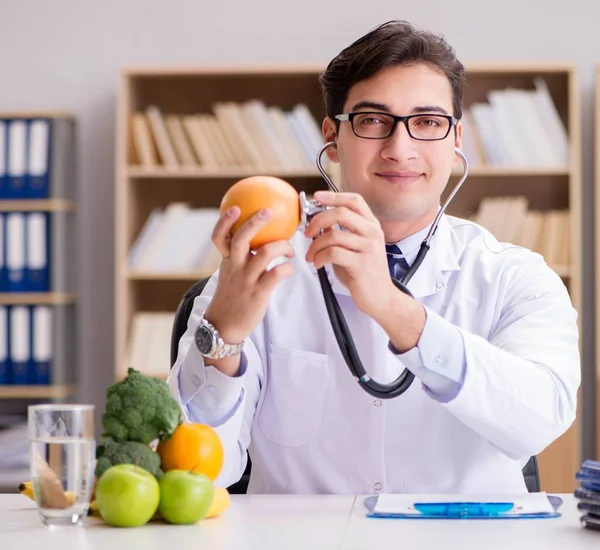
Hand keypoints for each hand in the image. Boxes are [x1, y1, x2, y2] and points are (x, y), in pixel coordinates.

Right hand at [204, 206, 294, 344]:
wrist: (224, 327)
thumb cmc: (231, 298)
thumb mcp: (230, 275)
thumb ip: (239, 259)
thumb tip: (255, 242)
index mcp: (226, 261)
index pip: (219, 237)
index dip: (225, 221)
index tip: (234, 207)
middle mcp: (235, 267)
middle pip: (241, 238)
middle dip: (255, 222)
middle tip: (269, 211)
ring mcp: (246, 280)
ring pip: (264, 253)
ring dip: (282, 246)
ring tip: (289, 249)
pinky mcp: (258, 293)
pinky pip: (276, 274)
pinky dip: (286, 268)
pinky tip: (290, 268)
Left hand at [303, 191, 396, 318]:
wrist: (381, 297)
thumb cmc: (364, 273)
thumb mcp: (354, 248)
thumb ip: (341, 233)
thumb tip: (318, 223)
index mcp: (371, 225)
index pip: (354, 200)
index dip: (334, 196)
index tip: (317, 197)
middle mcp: (372, 233)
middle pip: (341, 213)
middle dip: (318, 220)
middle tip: (307, 233)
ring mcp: (369, 248)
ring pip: (333, 235)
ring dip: (315, 246)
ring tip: (311, 256)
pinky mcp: (362, 264)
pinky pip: (333, 253)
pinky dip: (320, 257)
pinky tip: (318, 264)